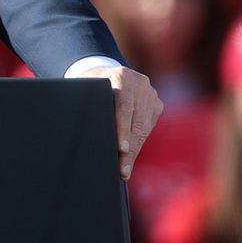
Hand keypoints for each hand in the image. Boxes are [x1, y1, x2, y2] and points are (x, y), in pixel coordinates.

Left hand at [82, 66, 162, 180]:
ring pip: (145, 127)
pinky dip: (139, 142)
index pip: (124, 107)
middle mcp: (140, 83)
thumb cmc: (90, 85)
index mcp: (121, 76)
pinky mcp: (156, 103)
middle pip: (137, 122)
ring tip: (125, 169)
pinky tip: (130, 155)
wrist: (107, 72)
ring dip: (135, 149)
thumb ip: (89, 104)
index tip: (121, 149)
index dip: (123, 130)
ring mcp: (150, 93)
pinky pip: (149, 126)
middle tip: (122, 170)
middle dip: (129, 149)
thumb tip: (86, 131)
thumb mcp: (86, 88)